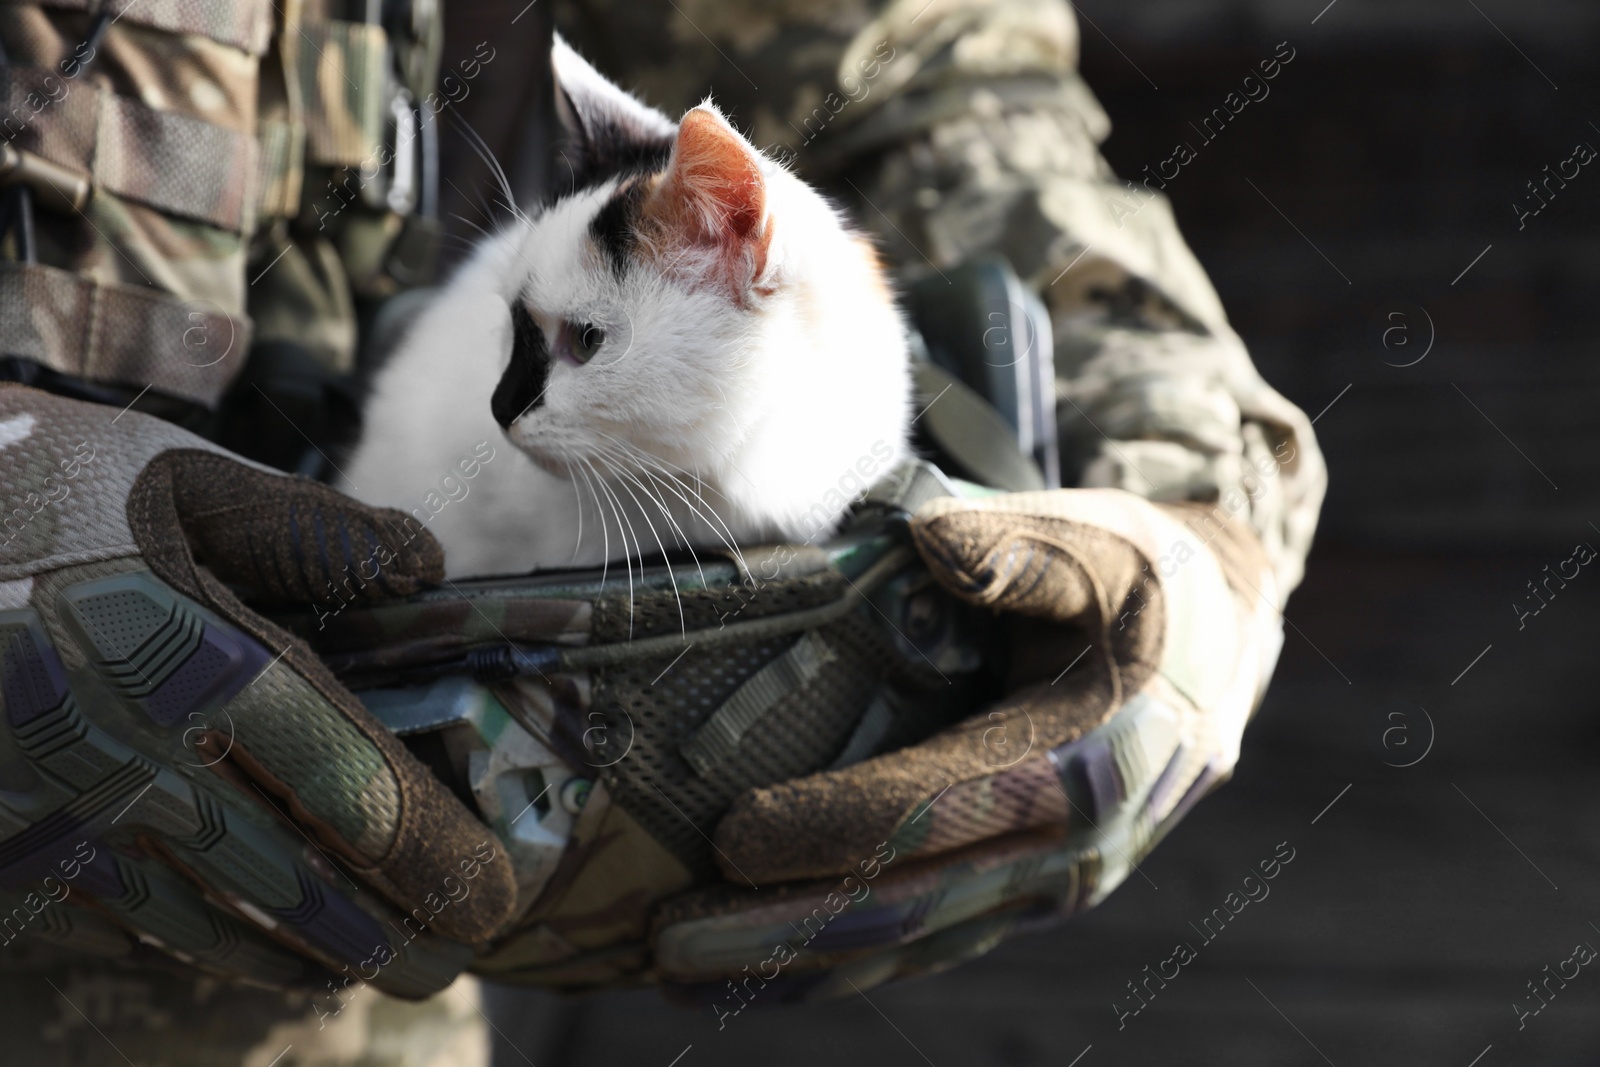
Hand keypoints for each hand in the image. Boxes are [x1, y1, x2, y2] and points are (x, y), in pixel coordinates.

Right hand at [0, 385, 516, 996]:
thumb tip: (428, 568)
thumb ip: (312, 530)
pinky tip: (249, 947)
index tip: (492, 894)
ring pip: (204, 916)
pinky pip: (118, 913)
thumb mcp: (179, 478)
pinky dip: (199, 941)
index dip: (430, 853)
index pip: (346, 783)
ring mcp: (51, 805)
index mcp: (188, 654)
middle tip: (451, 960)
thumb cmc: (37, 488)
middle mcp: (123, 748)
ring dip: (298, 954)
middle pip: (291, 876)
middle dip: (384, 930)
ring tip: (370, 967)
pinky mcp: (3, 833)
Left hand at [650, 487, 1283, 1002]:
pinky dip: (841, 960)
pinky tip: (763, 966)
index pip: (938, 810)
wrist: (1219, 642)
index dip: (833, 828)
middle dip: (780, 931)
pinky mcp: (1023, 890)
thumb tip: (928, 541)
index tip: (729, 836)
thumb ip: (1022, 547)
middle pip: (906, 906)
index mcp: (1083, 761)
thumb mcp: (1103, 544)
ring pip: (910, 943)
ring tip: (679, 972)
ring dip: (793, 965)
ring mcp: (1047, 884)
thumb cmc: (1145, 583)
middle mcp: (1067, 848)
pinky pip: (926, 936)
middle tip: (664, 945)